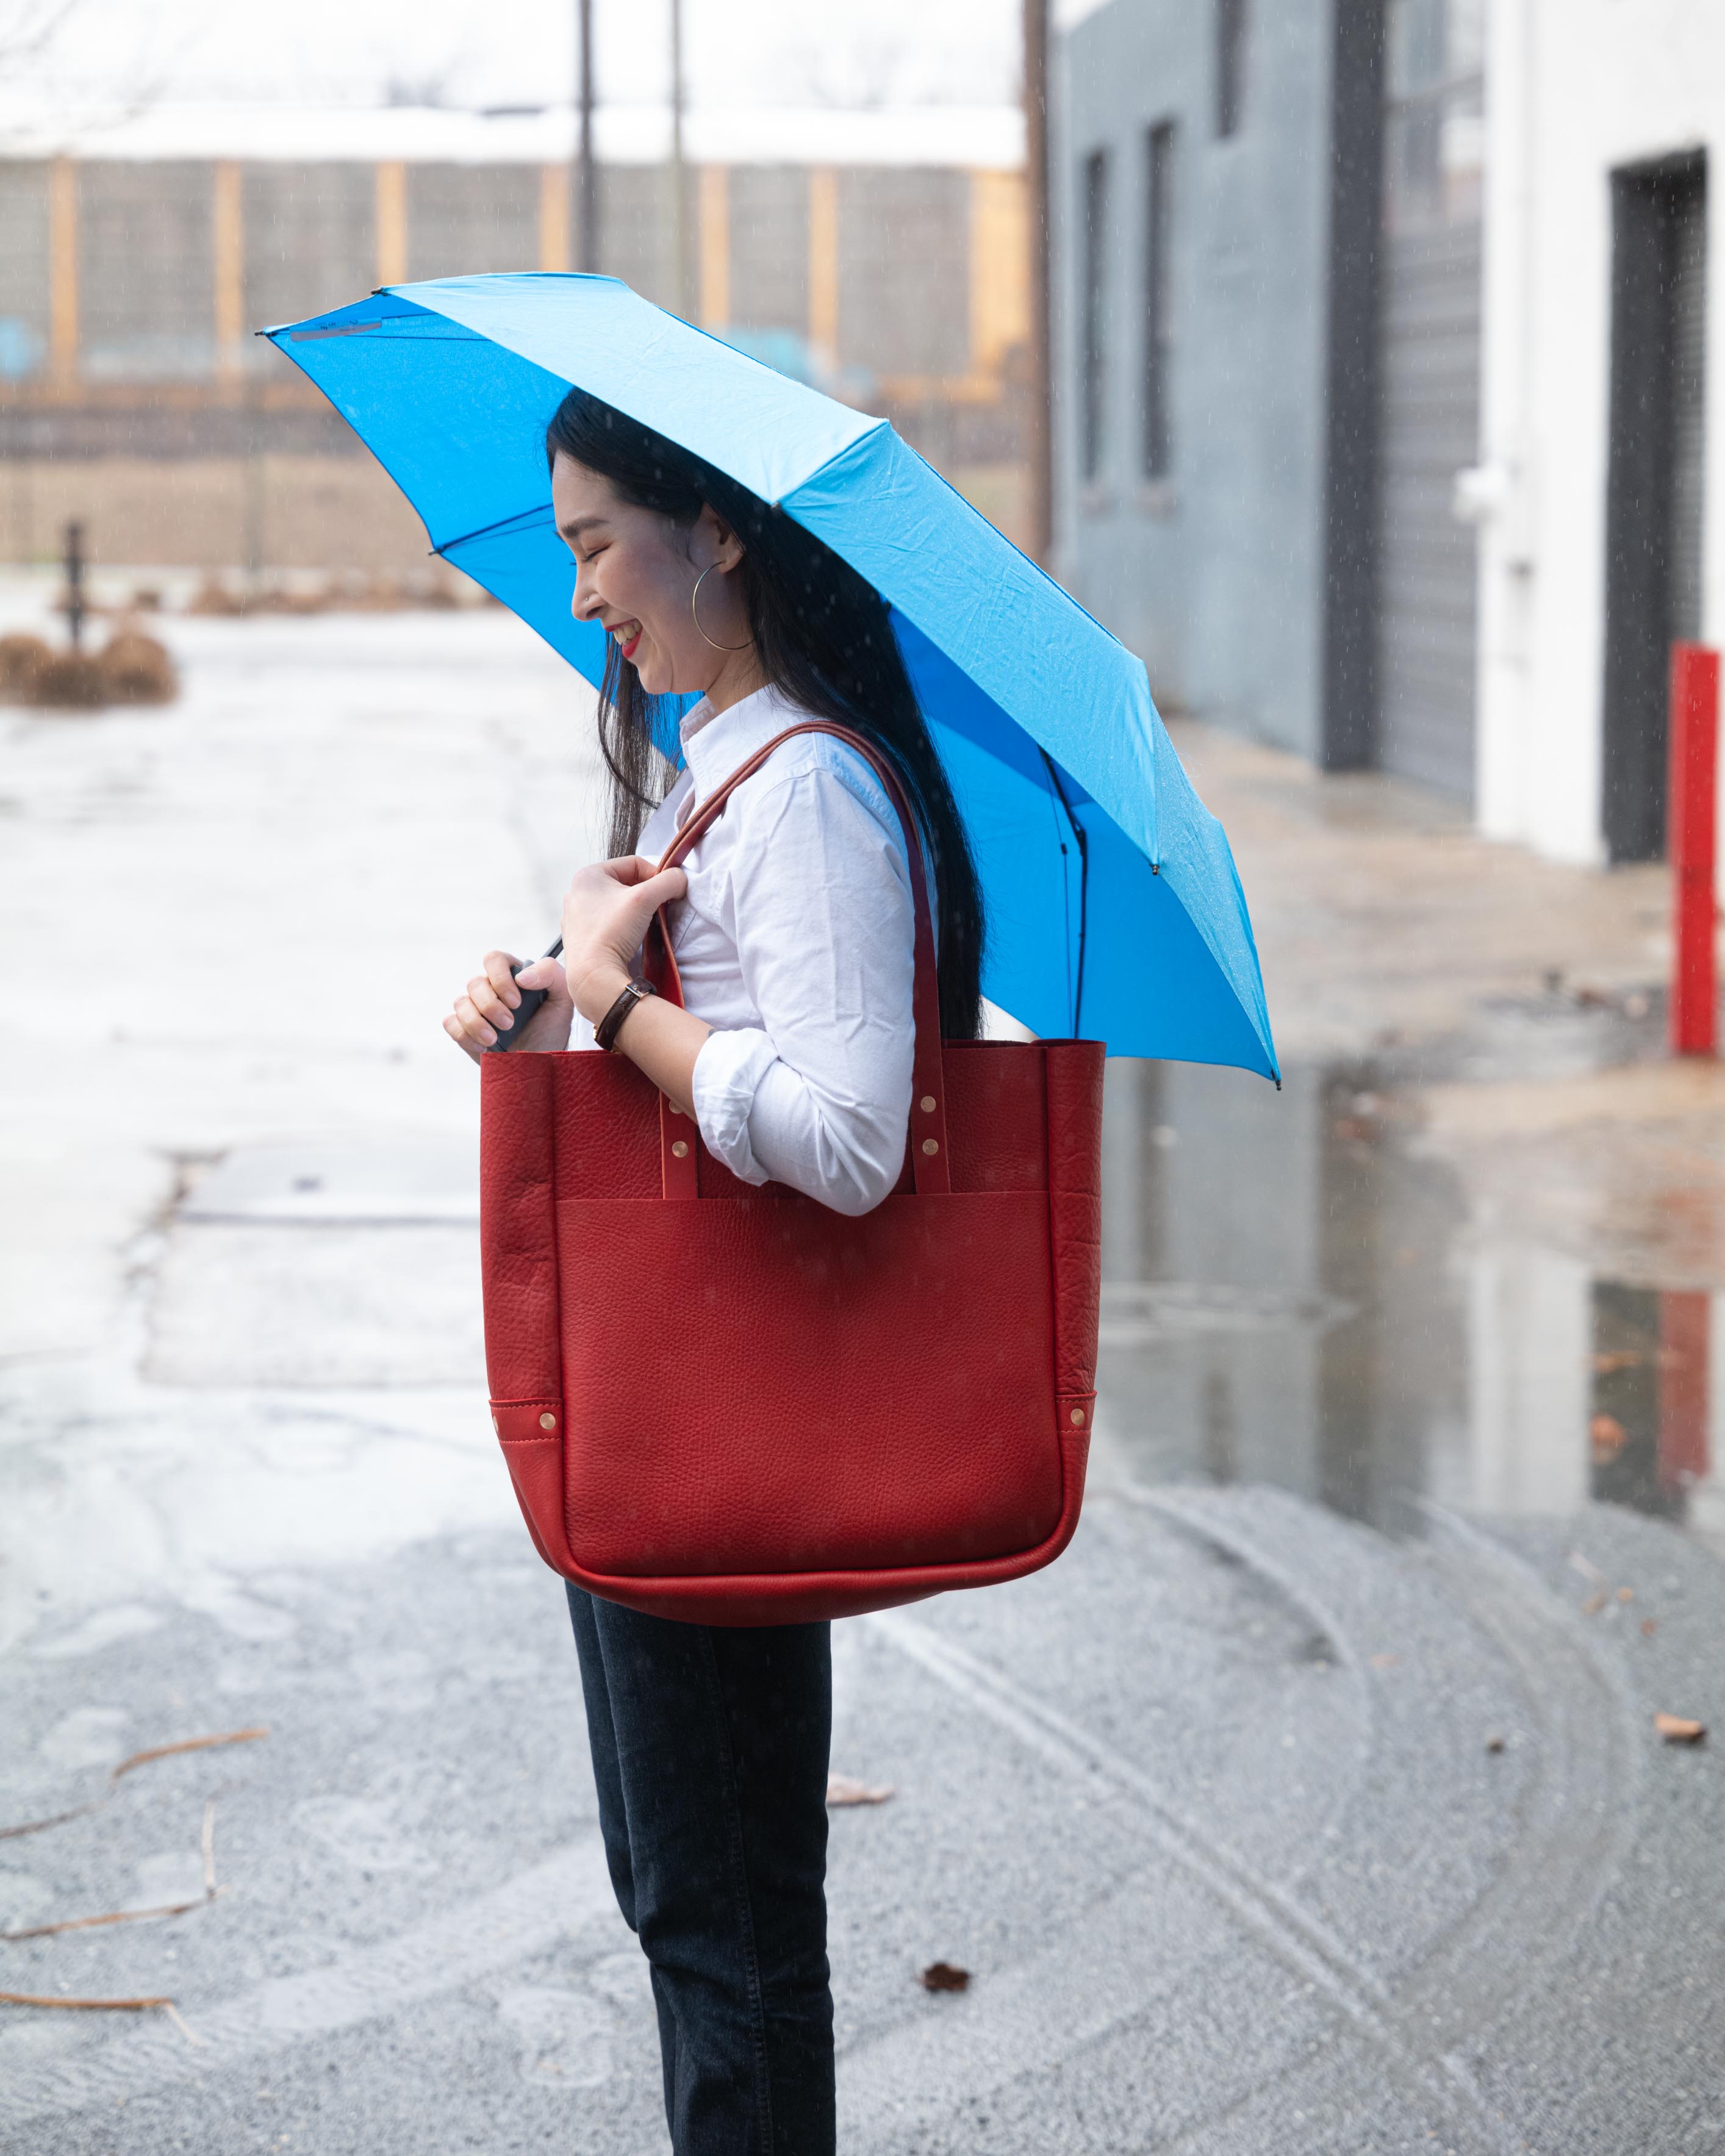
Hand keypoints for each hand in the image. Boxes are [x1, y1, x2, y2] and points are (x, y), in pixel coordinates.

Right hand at [444, 949, 574, 1062]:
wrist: (541, 1061)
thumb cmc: (551, 1029)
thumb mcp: (564, 998)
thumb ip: (550, 973)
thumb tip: (521, 976)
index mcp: (511, 975)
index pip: (494, 959)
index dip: (501, 979)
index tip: (517, 1002)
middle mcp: (490, 988)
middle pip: (474, 982)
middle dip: (491, 1006)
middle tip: (510, 1025)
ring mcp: (474, 1008)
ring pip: (460, 1002)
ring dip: (476, 1022)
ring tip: (494, 1039)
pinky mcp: (463, 1028)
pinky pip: (450, 1023)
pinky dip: (465, 1034)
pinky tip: (483, 1045)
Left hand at [561, 856, 688, 1023]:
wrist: (593, 976)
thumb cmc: (611, 933)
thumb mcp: (646, 898)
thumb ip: (669, 881)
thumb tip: (680, 880)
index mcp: (588, 876)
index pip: (633, 863)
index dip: (655, 875)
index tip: (666, 892)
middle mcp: (578, 893)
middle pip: (625, 884)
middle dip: (646, 895)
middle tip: (658, 909)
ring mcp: (577, 917)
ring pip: (617, 905)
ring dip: (636, 912)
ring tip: (645, 926)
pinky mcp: (581, 938)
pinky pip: (609, 924)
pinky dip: (623, 928)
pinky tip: (630, 940)